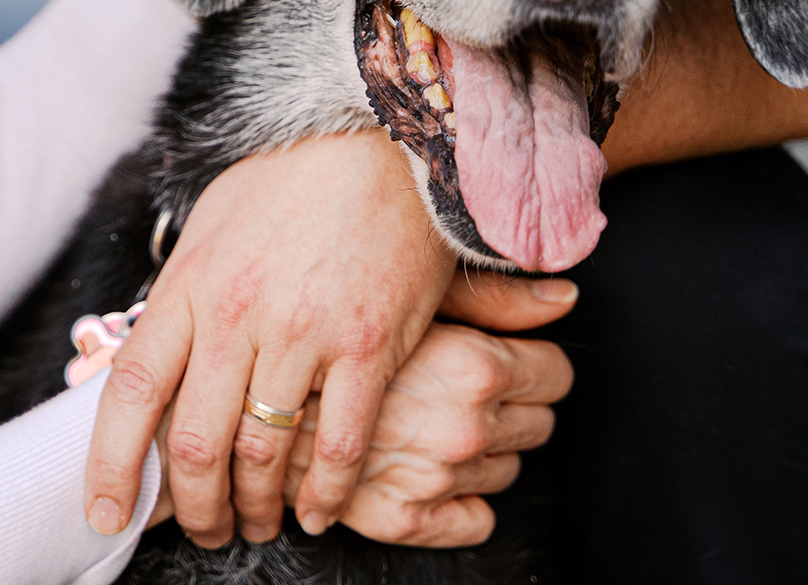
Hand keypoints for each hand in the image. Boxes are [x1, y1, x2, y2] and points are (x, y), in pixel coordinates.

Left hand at [84, 127, 453, 546]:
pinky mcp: (370, 344)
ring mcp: (305, 333)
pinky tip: (318, 511)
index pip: (130, 393)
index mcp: (189, 286)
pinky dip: (328, 494)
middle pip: (193, 443)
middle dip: (191, 507)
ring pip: (263, 455)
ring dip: (254, 507)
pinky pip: (341, 445)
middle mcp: (238, 315)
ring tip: (256, 524)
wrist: (381, 134)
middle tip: (201, 530)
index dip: (109, 465)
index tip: (104, 512)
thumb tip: (146, 355)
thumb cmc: (293, 179)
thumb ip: (181, 296)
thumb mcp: (211, 227)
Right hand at [288, 272, 575, 546]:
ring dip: (479, 449)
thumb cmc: (329, 309)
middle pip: (537, 426)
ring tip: (431, 415)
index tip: (509, 355)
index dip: (534, 361)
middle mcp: (462, 429)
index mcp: (474, 368)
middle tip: (464, 383)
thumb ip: (492, 297)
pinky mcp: (398, 518)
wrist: (244, 366)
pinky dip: (460, 502)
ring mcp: (432, 479)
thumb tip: (563, 297)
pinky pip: (471, 522)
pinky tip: (427, 465)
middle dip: (510, 405)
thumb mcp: (412, 285)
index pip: (555, 375)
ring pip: (505, 473)